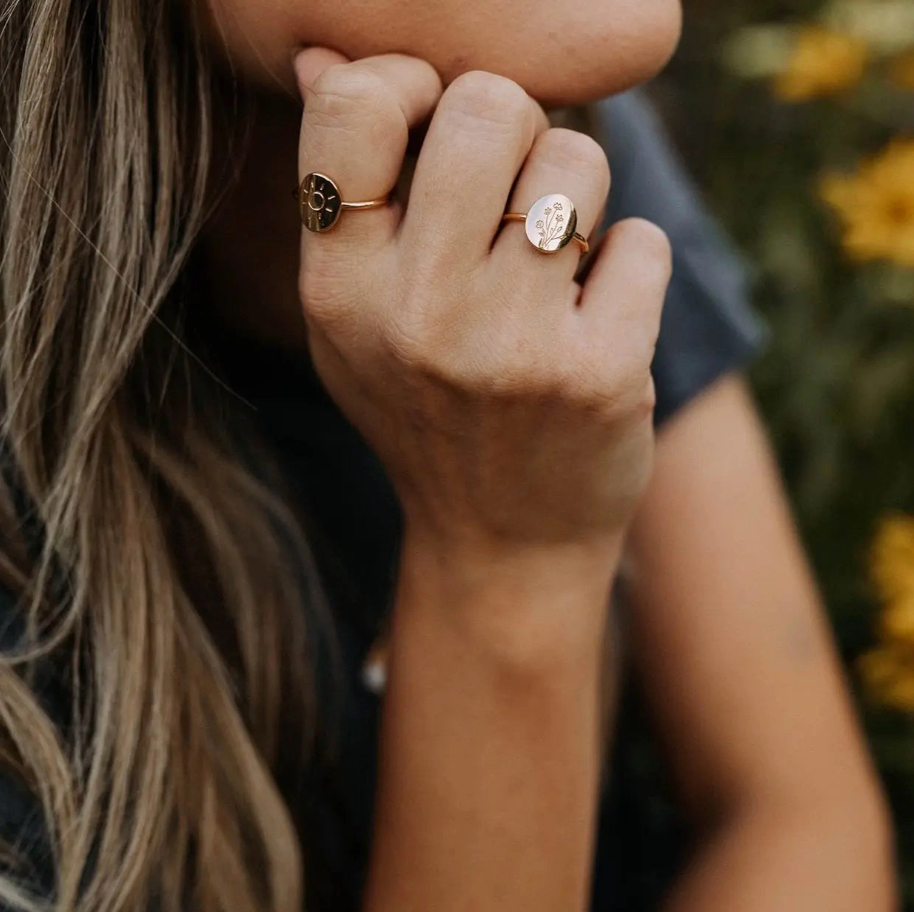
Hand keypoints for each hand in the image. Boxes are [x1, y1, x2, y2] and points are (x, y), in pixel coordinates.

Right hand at [293, 48, 671, 556]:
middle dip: (516, 128)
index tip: (436, 130)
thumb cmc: (429, 412)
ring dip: (579, 197)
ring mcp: (510, 349)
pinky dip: (629, 267)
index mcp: (339, 291)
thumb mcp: (358, 322)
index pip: (355, 104)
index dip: (408, 86)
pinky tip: (596, 320)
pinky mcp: (599, 374)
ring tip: (555, 264)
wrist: (502, 540)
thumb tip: (328, 51)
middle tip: (516, 188)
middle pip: (489, 106)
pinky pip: (642, 240)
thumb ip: (347, 195)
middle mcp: (416, 316)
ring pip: (578, 160)